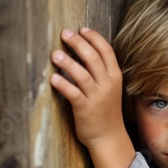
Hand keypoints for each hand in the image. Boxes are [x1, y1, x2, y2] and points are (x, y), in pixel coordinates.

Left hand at [50, 27, 134, 167]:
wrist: (109, 138)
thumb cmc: (106, 111)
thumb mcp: (110, 88)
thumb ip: (101, 72)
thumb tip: (83, 51)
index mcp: (115, 77)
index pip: (106, 50)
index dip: (93, 37)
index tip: (81, 29)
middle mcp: (107, 85)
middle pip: (93, 58)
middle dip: (78, 43)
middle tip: (65, 34)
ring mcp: (97, 97)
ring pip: (82, 74)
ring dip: (67, 62)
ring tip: (55, 54)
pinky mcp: (85, 109)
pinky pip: (73, 94)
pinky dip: (63, 85)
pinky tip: (53, 78)